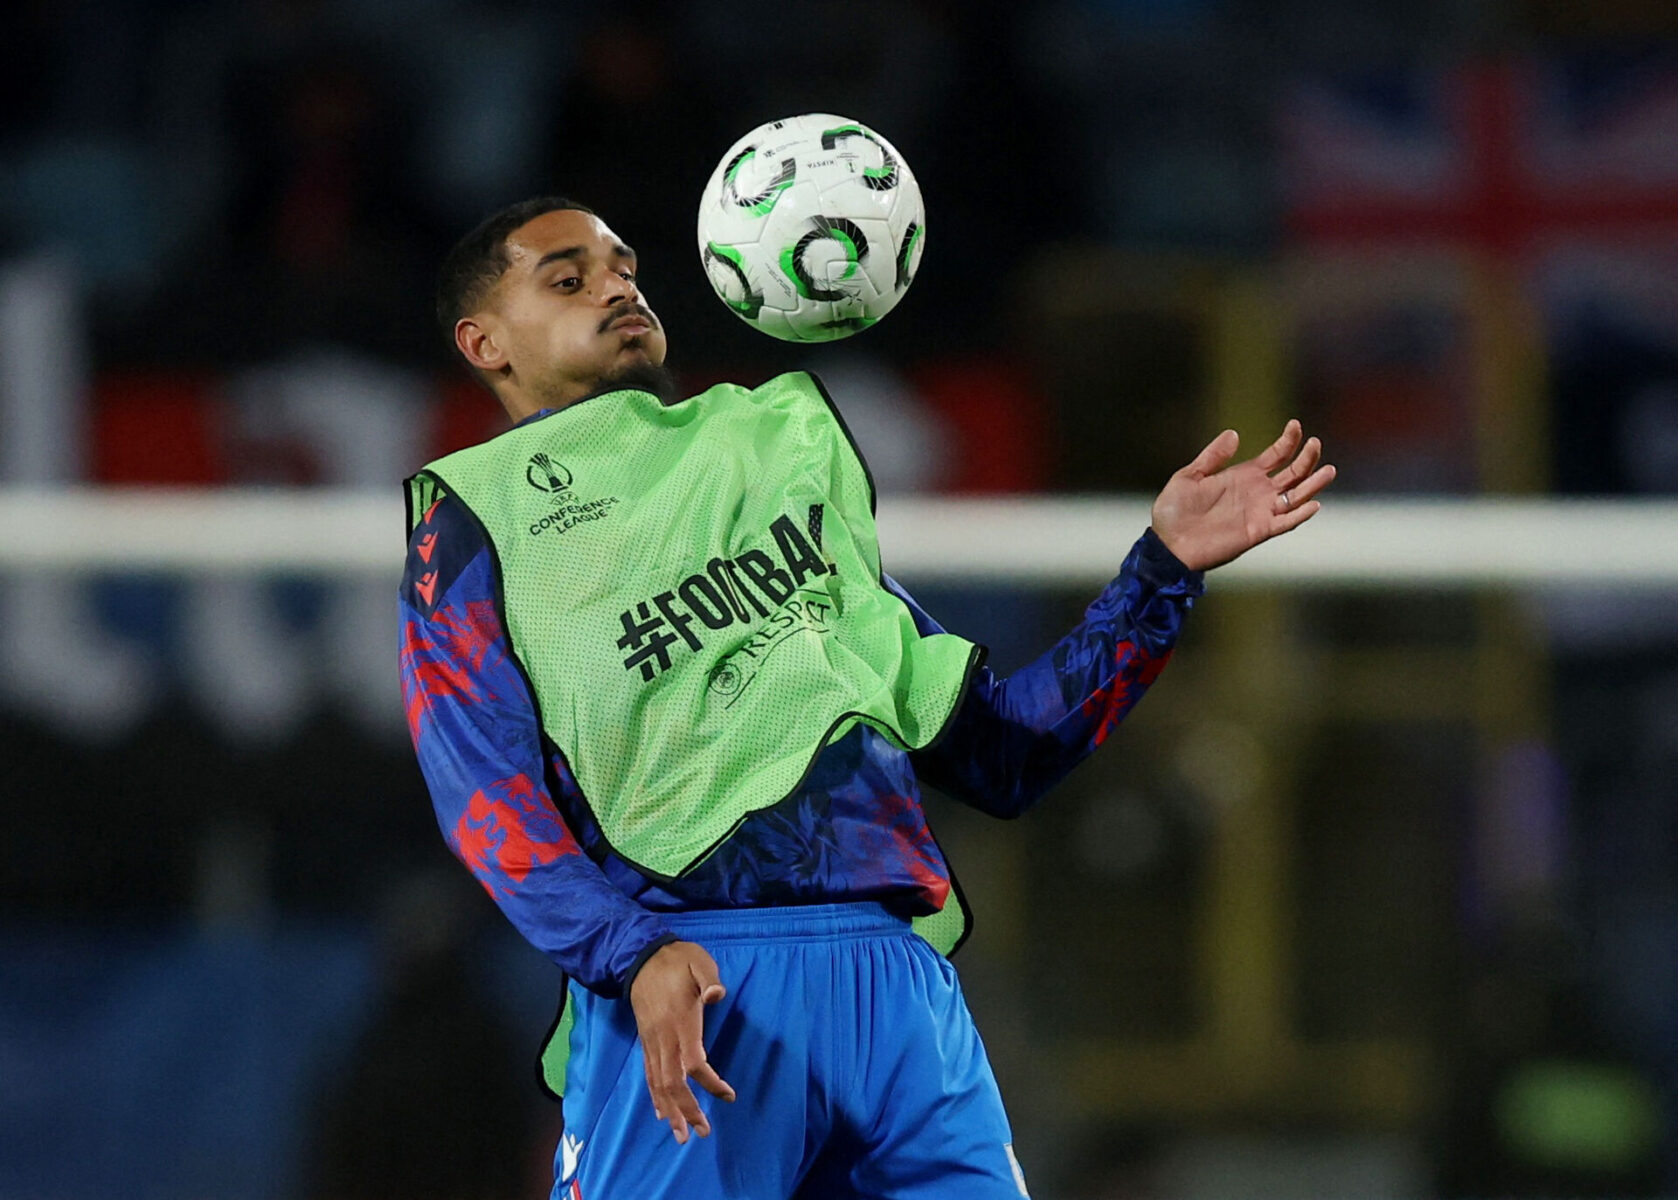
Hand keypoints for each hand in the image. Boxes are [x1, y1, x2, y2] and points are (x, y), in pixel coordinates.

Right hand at [628, 940, 735, 1143]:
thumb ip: (710, 980)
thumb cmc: (677, 961)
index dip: (709, 1083)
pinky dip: (655, 1096)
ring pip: (658, 1083)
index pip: (693, 1063)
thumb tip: (716, 996)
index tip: (728, 1095)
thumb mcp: (698, 962)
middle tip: (703, 1132)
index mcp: (680, 1021)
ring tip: (681, 1136)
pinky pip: (648, 1074)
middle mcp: (663, 1037)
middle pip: (673, 1082)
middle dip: (687, 1110)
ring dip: (670, 1111)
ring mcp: (651, 1041)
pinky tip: (661, 1113)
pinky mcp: (645, 1041)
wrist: (641, 957)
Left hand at [1150, 419, 1335, 571]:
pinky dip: (1300, 515)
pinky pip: (1285, 523)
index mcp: (1244, 476)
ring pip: (1296, 497)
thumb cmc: (1174, 511)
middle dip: (1307, 458)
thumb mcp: (1189, 476)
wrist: (1168, 543)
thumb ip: (1213, 457)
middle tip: (1315, 443)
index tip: (1296, 425)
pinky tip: (1313, 503)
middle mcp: (1257, 493)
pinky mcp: (1258, 531)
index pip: (1276, 456)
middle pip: (1293, 473)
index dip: (1288, 441)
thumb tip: (1234, 434)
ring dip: (1312, 484)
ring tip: (1329, 470)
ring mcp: (1260, 512)